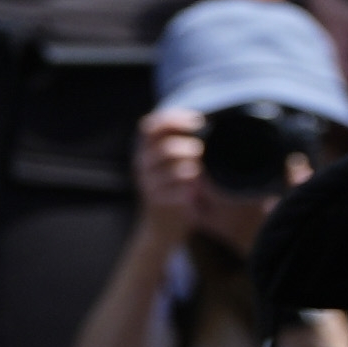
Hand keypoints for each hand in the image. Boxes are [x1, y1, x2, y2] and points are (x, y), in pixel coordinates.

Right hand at [130, 107, 209, 235]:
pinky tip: (193, 190)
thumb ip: (177, 144)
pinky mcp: (158, 202)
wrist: (159, 227)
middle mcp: (142, 165)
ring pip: (174, 169)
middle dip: (187, 147)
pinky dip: (190, 187)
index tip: (197, 121)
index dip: (173, 119)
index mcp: (144, 150)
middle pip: (164, 147)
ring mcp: (148, 184)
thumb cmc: (171, 189)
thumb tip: (205, 124)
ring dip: (192, 167)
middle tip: (201, 151)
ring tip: (198, 171)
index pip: (151, 126)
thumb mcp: (168, 163)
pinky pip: (180, 190)